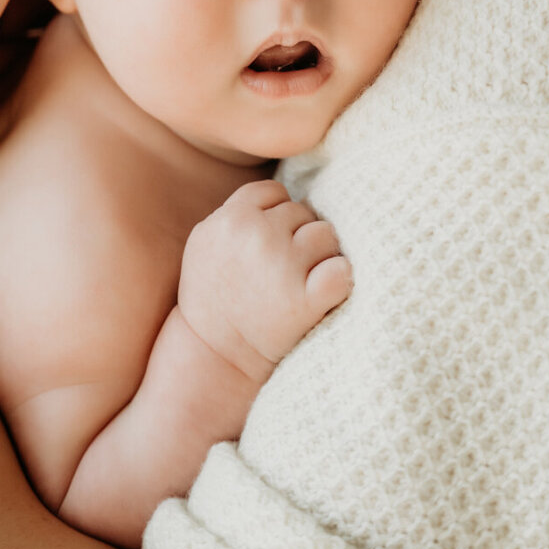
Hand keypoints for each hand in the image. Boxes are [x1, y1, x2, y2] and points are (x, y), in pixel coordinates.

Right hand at [177, 180, 351, 384]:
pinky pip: (342, 270)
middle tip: (280, 271)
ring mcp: (284, 266)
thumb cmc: (212, 297)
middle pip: (302, 212)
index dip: (276, 217)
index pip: (275, 192)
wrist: (213, 356)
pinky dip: (340, 279)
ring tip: (297, 283)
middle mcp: (258, 236)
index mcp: (232, 218)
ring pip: (326, 235)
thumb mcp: (206, 241)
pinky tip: (325, 292)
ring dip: (319, 255)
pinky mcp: (306, 300)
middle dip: (297, 237)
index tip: (268, 244)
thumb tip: (283, 195)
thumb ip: (237, 211)